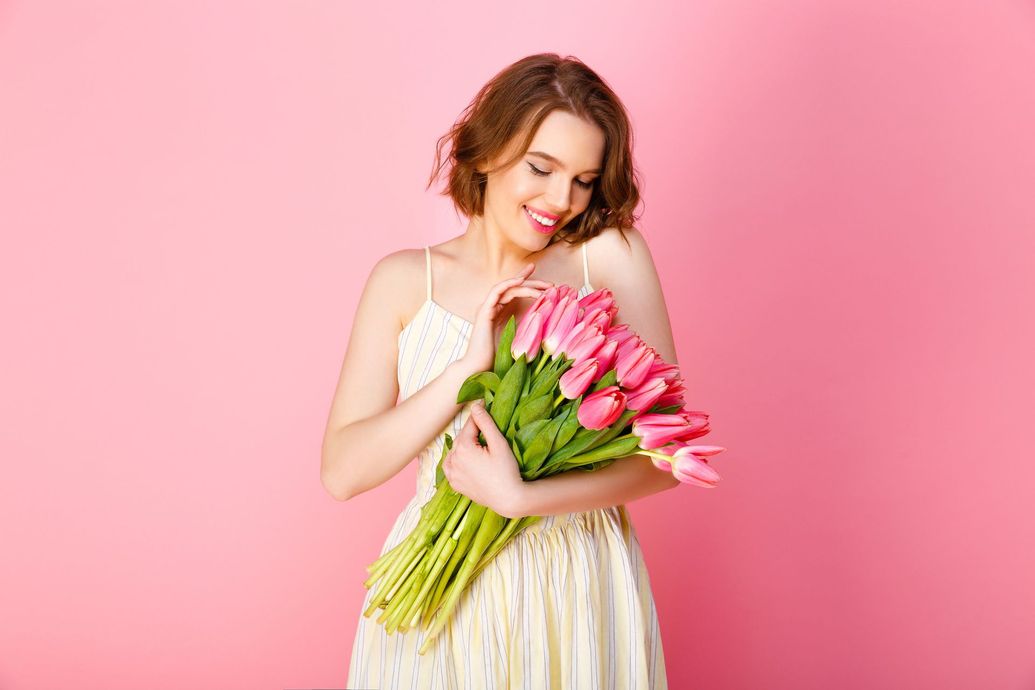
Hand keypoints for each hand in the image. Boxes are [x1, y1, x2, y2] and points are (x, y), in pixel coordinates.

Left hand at [441, 400, 526, 518]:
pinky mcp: (455, 484)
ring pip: (455, 451)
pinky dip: (456, 460)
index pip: (470, 425)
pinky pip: (450, 467)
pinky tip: (465, 459)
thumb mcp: (499, 444)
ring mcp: (452, 474)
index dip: (479, 416)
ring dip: (463, 445)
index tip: (485, 405)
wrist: (508, 498)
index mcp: (463, 448)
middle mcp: (454, 460)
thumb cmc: (507, 470)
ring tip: (477, 445)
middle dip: (472, 432)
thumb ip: (485, 423)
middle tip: (485, 429)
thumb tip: (476, 406)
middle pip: (462, 438)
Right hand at [457, 263, 553, 374]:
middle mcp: (493, 308)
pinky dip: (508, 284)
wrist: (480, 368)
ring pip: (508, 288)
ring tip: (545, 285)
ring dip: (527, 284)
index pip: (515, 292)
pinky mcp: (484, 310)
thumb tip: (545, 322)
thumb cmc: (498, 359)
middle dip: (533, 283)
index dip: (529, 283)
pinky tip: (521, 281)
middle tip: (551, 284)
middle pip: (514, 288)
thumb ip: (526, 329)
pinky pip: (496, 291)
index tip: (546, 281)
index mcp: (500, 313)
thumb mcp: (518, 340)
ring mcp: (487, 308)